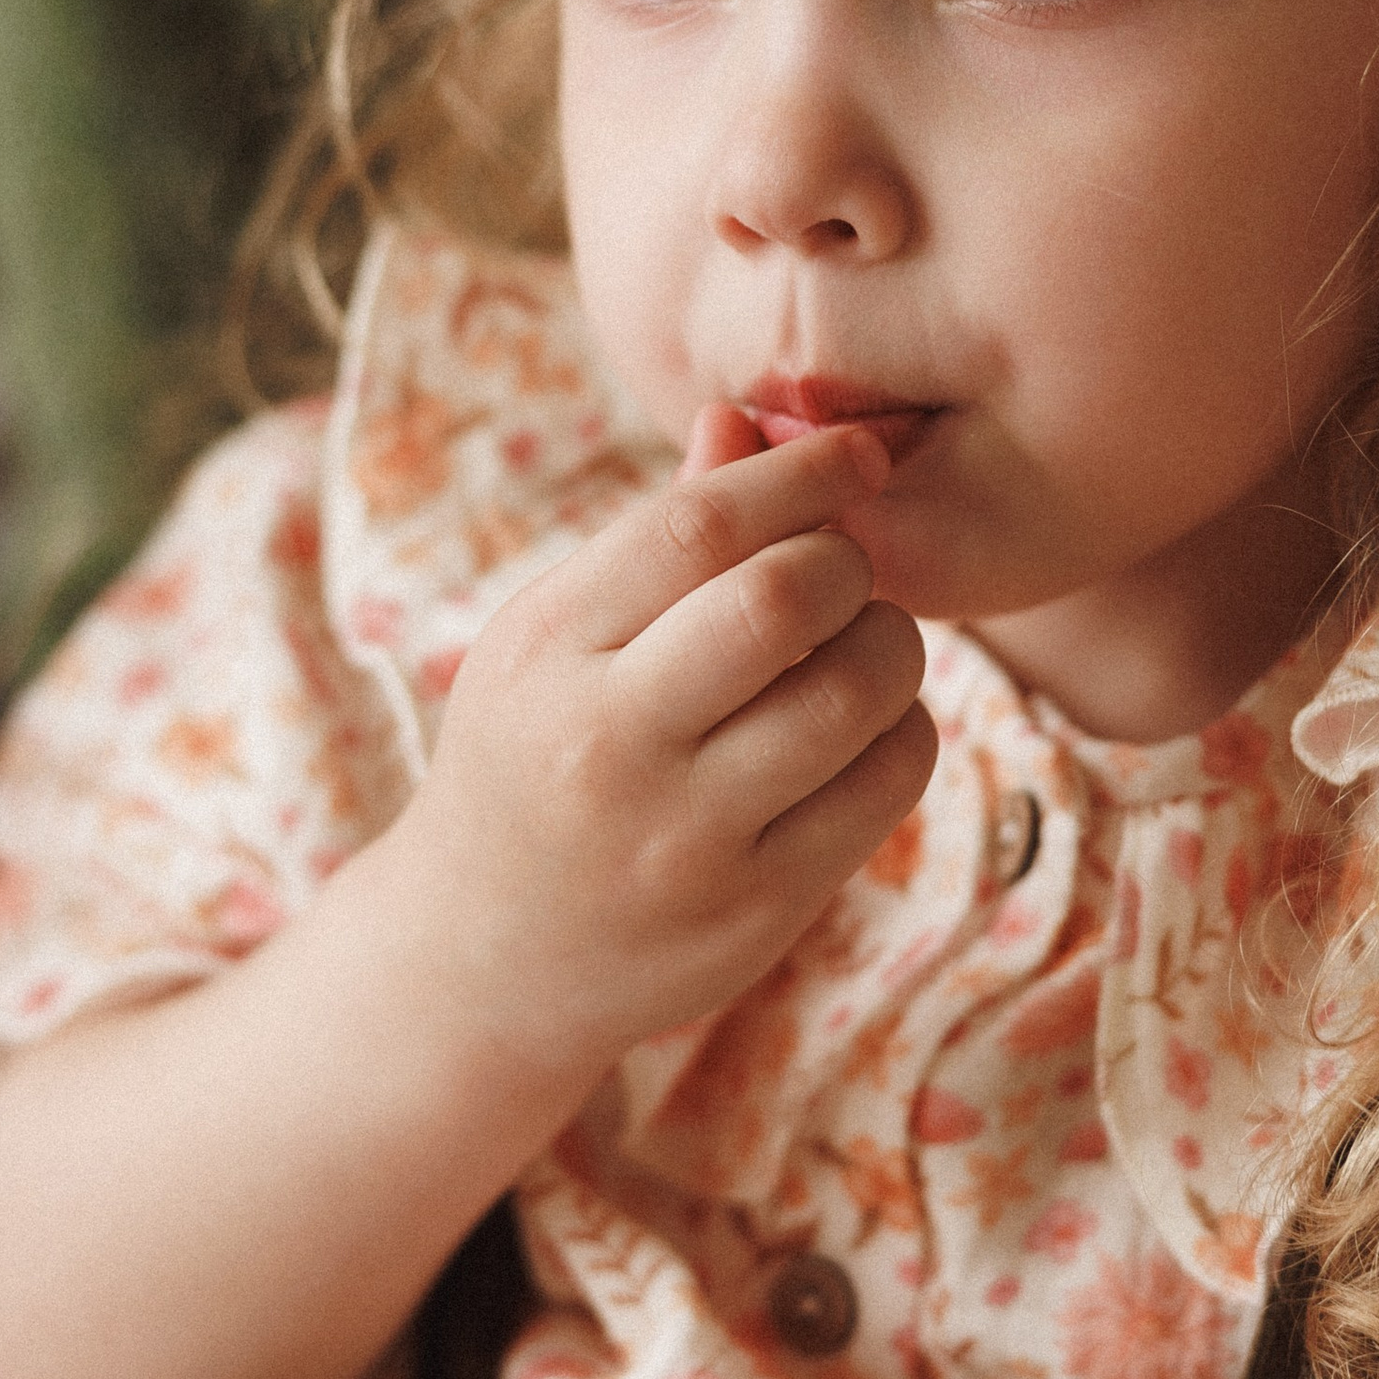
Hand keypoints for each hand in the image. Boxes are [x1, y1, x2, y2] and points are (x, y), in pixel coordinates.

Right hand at [374, 412, 936, 1096]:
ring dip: (889, 642)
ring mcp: (686, 840)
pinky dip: (901, 729)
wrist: (478, 959)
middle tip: (840, 572)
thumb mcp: (552, 642)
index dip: (802, 472)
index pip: (697, 526)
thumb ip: (655, 539)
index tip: (859, 454)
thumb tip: (750, 419)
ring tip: (858, 645)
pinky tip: (863, 727)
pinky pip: (884, 784)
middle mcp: (608, 746)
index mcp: (546, 652)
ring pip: (854, 692)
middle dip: (845, 561)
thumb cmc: (532, 758)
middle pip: (784, 601)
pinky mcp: (756, 910)